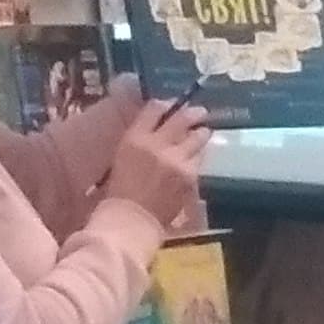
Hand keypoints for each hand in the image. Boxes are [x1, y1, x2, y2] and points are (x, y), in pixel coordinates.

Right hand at [105, 98, 211, 226]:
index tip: (172, 105)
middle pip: (182, 117)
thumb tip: (158, 128)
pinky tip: (196, 157)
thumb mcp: (123, 155)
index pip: (154, 108)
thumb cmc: (120, 190)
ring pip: (198, 136)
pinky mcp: (190, 175)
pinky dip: (198, 156)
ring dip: (201, 133)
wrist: (131, 219)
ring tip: (203, 132)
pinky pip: (199, 159)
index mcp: (135, 137)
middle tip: (199, 112)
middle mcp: (158, 144)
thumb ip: (140, 138)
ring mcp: (177, 159)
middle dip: (193, 112)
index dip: (165, 104)